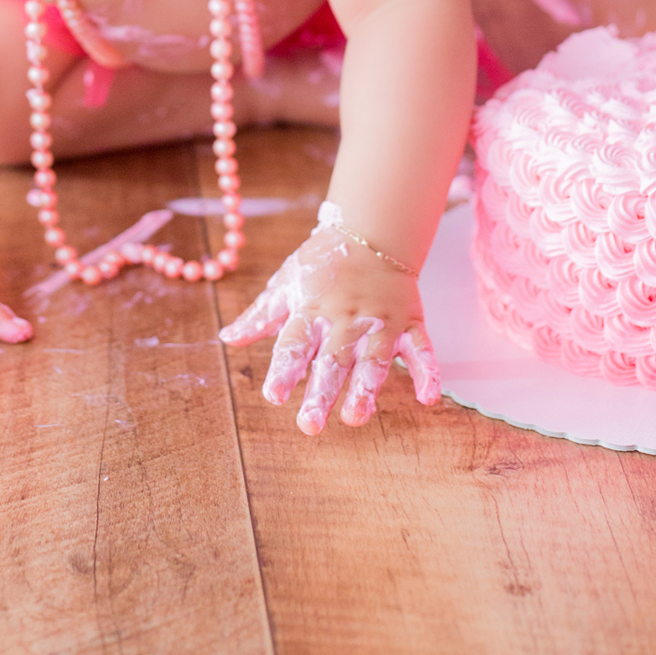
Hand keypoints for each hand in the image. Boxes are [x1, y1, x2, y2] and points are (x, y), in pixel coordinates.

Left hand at [218, 225, 439, 434]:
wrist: (372, 229)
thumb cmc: (323, 262)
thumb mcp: (287, 282)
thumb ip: (260, 315)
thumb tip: (227, 339)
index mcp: (312, 308)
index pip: (295, 343)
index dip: (284, 369)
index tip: (274, 396)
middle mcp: (345, 317)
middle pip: (332, 358)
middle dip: (321, 392)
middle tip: (309, 425)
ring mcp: (380, 320)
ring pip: (374, 358)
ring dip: (366, 389)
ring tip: (355, 418)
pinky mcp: (409, 321)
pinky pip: (422, 348)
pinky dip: (428, 371)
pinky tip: (428, 398)